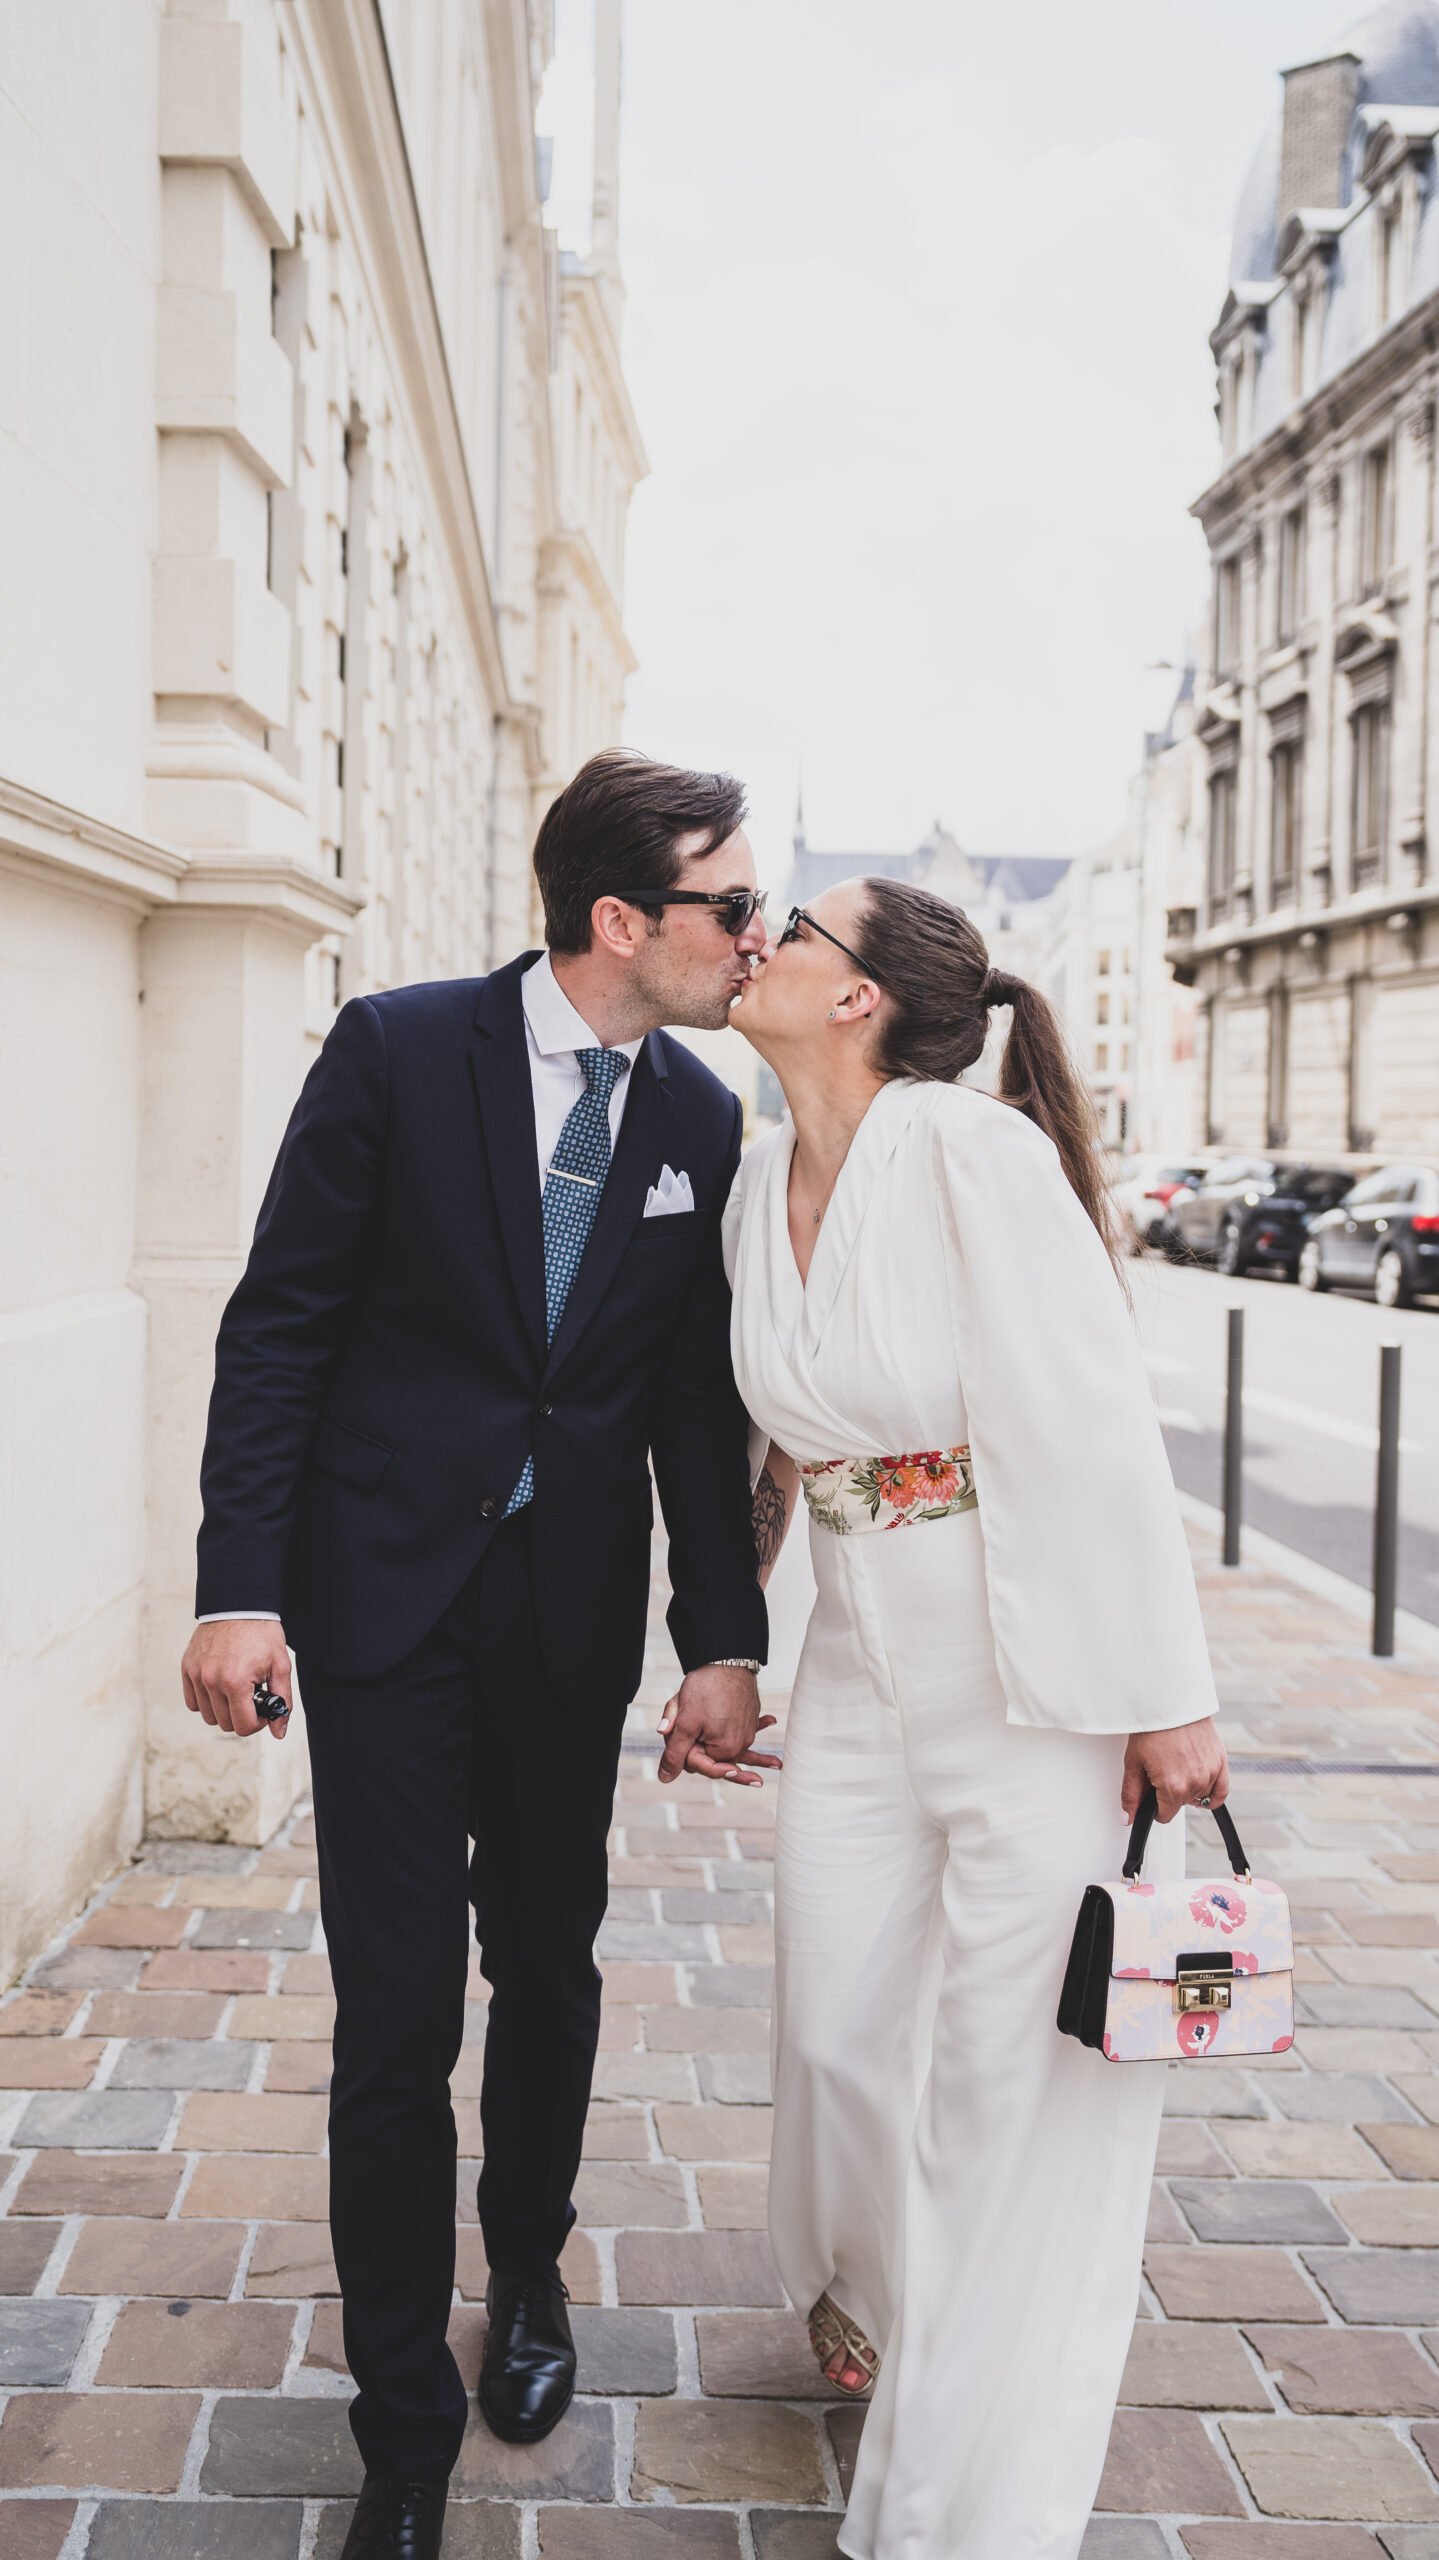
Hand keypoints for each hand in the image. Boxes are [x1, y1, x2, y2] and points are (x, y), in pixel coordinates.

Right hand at [181, 1621, 293, 1743]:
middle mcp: (211, 1680)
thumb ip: (281, 1701)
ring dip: (224, 1709)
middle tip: (252, 1697)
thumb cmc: (261, 1633)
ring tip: (237, 1689)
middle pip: (225, 1724)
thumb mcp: (280, 1666)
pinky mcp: (187, 1667)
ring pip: (208, 1715)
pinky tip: (220, 1687)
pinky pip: (192, 1702)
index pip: (243, 1726)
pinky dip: (205, 1700)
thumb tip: (279, 1731)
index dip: (258, 1722)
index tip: (263, 1708)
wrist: (239, 1604)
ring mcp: (196, 1674)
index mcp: (235, 1682)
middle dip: (242, 1716)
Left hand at [656, 1664, 782, 1786]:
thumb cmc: (706, 1689)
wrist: (726, 1659)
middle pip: (711, 1752)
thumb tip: (665, 1777)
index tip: (672, 1738)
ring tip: (775, 1763)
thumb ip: (675, 1753)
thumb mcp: (684, 1723)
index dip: (682, 1752)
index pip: (699, 1764)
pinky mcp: (749, 1715)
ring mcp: (747, 1730)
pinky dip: (756, 1725)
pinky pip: (745, 1725)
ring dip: (717, 1734)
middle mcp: (740, 1744)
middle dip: (696, 1741)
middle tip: (683, 1713)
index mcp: (726, 1750)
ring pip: (721, 1738)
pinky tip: (772, 1722)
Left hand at [1122, 1716, 1227, 1826]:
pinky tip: (1201, 1790)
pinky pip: (1221, 1791)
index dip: (1154, 1807)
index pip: (1165, 1816)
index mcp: (1173, 1787)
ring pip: (1198, 1797)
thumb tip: (1128, 1818)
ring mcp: (1211, 1773)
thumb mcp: (1134, 1763)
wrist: (1171, 1702)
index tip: (1151, 1795)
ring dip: (1188, 1790)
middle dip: (1169, 1794)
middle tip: (1160, 1772)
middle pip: (1181, 1805)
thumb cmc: (1152, 1729)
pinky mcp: (1220, 1762)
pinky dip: (1212, 1794)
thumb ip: (1131, 1794)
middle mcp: (1196, 1783)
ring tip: (1176, 1768)